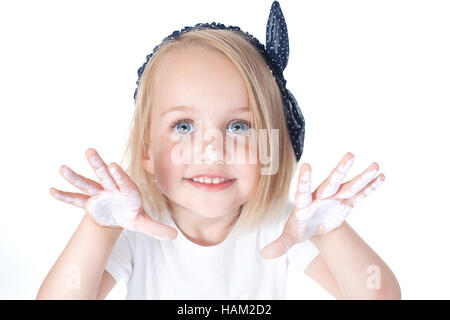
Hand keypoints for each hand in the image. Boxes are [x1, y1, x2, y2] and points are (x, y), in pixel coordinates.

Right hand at [49, 148, 176, 239]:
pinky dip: (64, 196)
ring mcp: (98, 194)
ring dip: (75, 177)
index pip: (123, 182)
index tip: (112, 166)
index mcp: (127, 191)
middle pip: (104, 175)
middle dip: (97, 164)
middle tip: (90, 151)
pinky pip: (75, 199)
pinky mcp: (88, 202)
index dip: (119, 175)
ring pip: (86, 183)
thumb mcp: (143, 223)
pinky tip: (52, 191)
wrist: (118, 215)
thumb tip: (175, 236)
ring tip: (62, 169)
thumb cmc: (132, 215)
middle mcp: (112, 188)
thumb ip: (157, 228)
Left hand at [260, 152, 383, 258]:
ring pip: (349, 186)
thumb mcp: (290, 237)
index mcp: (304, 203)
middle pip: (331, 182)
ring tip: (375, 166)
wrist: (312, 224)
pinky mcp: (346, 203)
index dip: (305, 180)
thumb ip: (279, 244)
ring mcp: (335, 198)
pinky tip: (381, 177)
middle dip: (340, 170)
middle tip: (350, 155)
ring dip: (362, 177)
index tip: (306, 165)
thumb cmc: (299, 228)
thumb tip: (263, 255)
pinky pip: (360, 195)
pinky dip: (370, 188)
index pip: (303, 190)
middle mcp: (321, 196)